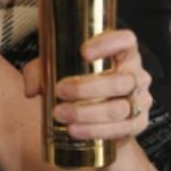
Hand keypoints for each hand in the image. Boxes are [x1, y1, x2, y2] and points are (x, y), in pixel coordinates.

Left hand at [22, 29, 151, 142]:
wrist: (95, 121)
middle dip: (87, 87)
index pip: (126, 41)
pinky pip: (120, 129)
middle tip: (60, 91)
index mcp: (122, 55)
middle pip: (120, 80)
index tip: (83, 52)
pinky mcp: (137, 124)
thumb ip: (38, 73)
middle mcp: (136, 75)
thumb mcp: (56, 72)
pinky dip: (95, 130)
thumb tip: (30, 90)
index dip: (108, 43)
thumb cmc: (78, 87)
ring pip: (118, 107)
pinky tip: (75, 130)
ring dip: (87, 112)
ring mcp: (140, 101)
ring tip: (61, 114)